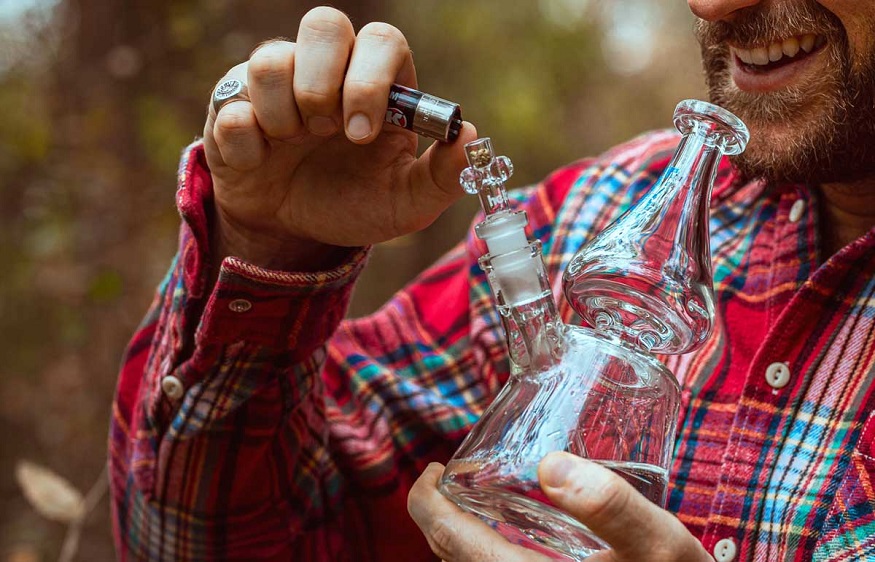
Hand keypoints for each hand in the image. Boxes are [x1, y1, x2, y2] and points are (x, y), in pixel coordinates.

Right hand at [203, 7, 476, 269]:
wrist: (292, 233)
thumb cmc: (353, 203)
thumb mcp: (405, 202)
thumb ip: (443, 176)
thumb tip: (473, 136)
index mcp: (377, 83)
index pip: (381, 40)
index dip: (371, 79)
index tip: (363, 134)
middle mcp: (327, 70)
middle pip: (324, 24)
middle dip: (324, 83)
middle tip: (325, 132)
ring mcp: (278, 83)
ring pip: (270, 58)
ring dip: (282, 113)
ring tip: (292, 146)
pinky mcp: (232, 105)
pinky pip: (230, 106)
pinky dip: (247, 144)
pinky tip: (260, 162)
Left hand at [408, 453, 712, 561]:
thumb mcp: (659, 544)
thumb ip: (612, 505)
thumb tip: (550, 464)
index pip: (449, 539)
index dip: (426, 501)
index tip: (432, 469)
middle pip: (452, 554)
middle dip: (441, 513)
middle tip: (453, 476)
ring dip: (464, 533)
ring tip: (478, 496)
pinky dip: (487, 550)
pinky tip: (516, 532)